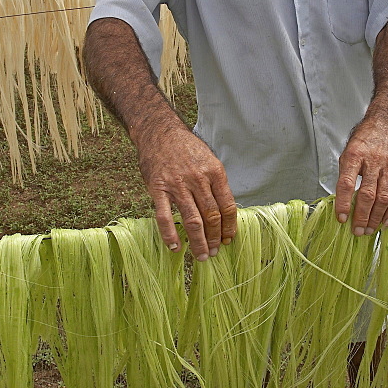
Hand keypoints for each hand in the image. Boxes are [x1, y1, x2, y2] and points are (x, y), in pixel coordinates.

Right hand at [137, 122, 237, 260]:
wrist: (159, 132)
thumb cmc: (186, 147)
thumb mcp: (208, 159)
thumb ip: (216, 184)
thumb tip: (224, 212)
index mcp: (215, 172)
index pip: (227, 205)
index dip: (230, 226)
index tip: (229, 239)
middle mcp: (198, 179)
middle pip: (211, 216)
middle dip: (215, 238)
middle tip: (215, 253)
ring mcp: (177, 185)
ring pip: (192, 219)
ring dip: (198, 241)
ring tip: (201, 256)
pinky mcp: (158, 188)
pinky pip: (165, 216)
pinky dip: (170, 233)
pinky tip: (175, 246)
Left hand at [335, 116, 387, 235]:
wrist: (385, 124)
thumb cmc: (363, 141)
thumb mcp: (347, 152)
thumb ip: (345, 175)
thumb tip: (342, 202)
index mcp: (354, 155)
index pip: (347, 183)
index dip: (343, 203)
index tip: (341, 219)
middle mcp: (373, 161)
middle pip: (367, 194)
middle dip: (361, 216)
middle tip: (357, 231)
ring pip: (384, 197)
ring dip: (376, 217)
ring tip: (369, 230)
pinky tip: (386, 221)